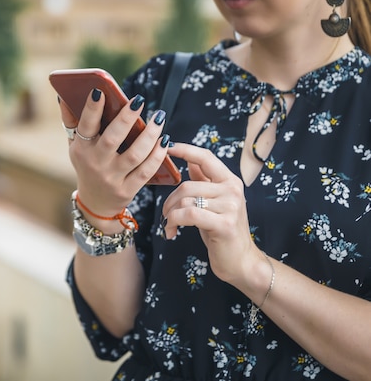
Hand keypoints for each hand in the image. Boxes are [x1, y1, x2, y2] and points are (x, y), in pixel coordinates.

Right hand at [58, 89, 169, 215]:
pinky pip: (146, 171)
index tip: (100, 91)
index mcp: (82, 149)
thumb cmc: (87, 166)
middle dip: (126, 118)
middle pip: (112, 139)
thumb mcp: (75, 147)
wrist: (95, 204)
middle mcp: (95, 164)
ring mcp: (112, 178)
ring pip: (134, 155)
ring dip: (149, 135)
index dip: (91, 109)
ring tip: (158, 117)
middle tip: (138, 100)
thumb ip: (71, 121)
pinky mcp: (127, 190)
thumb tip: (64, 96)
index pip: (85, 126)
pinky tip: (164, 140)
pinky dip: (157, 155)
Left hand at [162, 143, 262, 284]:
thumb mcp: (213, 202)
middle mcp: (233, 190)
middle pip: (187, 185)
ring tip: (169, 225)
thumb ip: (204, 181)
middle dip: (169, 201)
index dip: (184, 149)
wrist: (240, 261)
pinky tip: (172, 232)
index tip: (167, 146)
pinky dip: (173, 222)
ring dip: (170, 214)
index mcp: (230, 181)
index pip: (205, 157)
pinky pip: (188, 214)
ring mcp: (231, 206)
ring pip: (185, 200)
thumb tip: (189, 160)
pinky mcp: (224, 224)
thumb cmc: (222, 230)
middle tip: (165, 215)